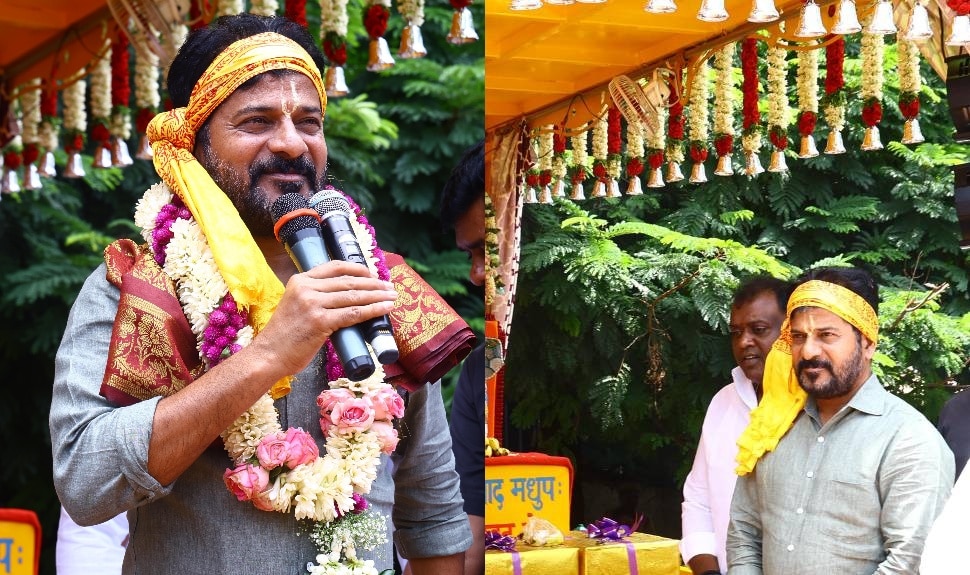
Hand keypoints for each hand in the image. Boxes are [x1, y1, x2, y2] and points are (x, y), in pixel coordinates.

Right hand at [253, 260, 397, 377]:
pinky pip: (353, 313)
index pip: (335, 267)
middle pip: (348, 281)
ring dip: (377, 295)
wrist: (268, 355)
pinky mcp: (320, 321)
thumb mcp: (296, 306)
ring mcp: (312, 304)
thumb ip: (315, 298)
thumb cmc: (284, 336)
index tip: (372, 273)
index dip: (358, 269)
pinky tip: (384, 308)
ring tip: (392, 296)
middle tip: (389, 286)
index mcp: (300, 280)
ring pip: (354, 296)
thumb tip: (344, 299)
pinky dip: (372, 310)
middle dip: (373, 283)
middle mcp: (306, 288)